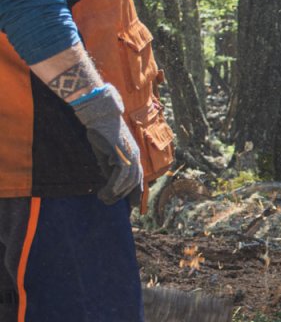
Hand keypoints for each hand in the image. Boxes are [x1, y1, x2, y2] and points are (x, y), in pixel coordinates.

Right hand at [72, 85, 142, 204]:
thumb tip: (109, 180)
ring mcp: (131, 155)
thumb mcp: (105, 153)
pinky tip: (106, 192)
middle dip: (124, 196)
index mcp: (133, 155)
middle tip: (110, 203)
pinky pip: (121, 175)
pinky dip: (115, 186)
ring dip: (116, 193)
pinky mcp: (123, 154)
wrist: (100, 116)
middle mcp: (135, 156)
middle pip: (134, 182)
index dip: (136, 192)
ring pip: (128, 181)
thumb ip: (109, 166)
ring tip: (103, 199)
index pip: (138, 177)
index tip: (132, 205)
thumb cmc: (101, 132)